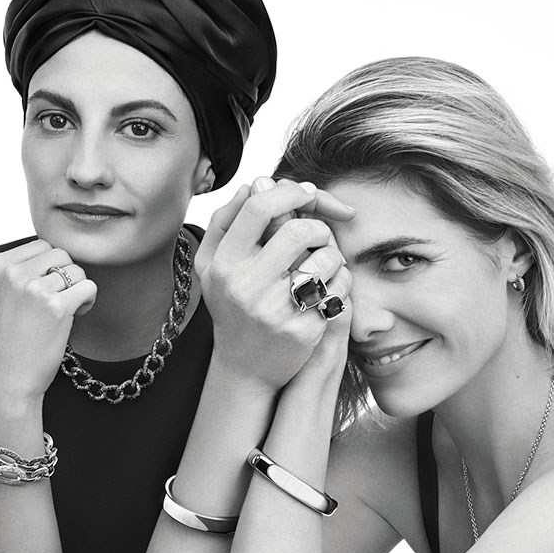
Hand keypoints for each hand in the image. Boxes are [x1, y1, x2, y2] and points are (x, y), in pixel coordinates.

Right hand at [0, 239, 96, 400]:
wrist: (12, 374)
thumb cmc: (14, 335)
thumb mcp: (5, 291)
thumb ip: (24, 267)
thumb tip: (58, 247)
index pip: (42, 244)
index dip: (51, 266)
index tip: (45, 289)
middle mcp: (13, 273)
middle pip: (61, 253)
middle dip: (67, 276)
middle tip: (59, 299)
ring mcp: (34, 289)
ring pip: (77, 270)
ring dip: (78, 290)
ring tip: (66, 309)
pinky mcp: (56, 306)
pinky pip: (89, 287)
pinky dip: (89, 301)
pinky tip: (77, 315)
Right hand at [196, 177, 353, 390]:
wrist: (244, 369)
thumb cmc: (232, 307)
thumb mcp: (213, 266)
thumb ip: (227, 220)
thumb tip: (258, 183)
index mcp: (223, 264)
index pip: (259, 208)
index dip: (289, 192)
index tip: (306, 194)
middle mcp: (246, 286)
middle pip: (298, 230)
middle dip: (317, 226)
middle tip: (318, 235)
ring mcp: (276, 311)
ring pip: (325, 258)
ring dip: (332, 254)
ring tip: (323, 264)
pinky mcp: (304, 331)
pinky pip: (339, 288)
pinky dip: (341, 281)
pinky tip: (329, 288)